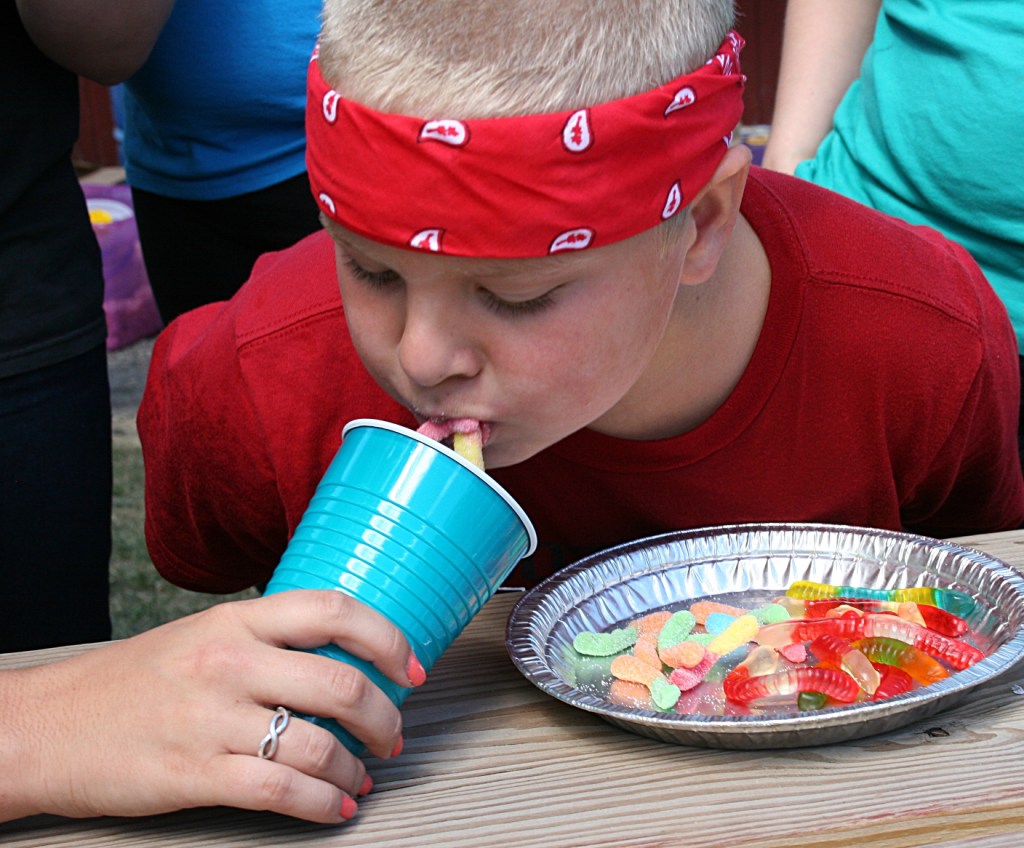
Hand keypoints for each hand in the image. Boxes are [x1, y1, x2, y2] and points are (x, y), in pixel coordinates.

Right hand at [1, 591, 419, 823]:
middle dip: (384, 717)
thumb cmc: (135, 680)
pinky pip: (282, 793)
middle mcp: (230, 662)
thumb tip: (343, 660)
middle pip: (341, 683)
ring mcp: (212, 719)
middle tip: (394, 735)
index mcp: (236, 621)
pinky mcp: (195, 774)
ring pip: (319, 746)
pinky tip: (336, 808)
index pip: (335, 609)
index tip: (410, 667)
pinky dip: (323, 805)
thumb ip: (268, 641)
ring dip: (357, 768)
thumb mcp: (203, 638)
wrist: (49, 725)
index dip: (388, 637)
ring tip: (363, 777)